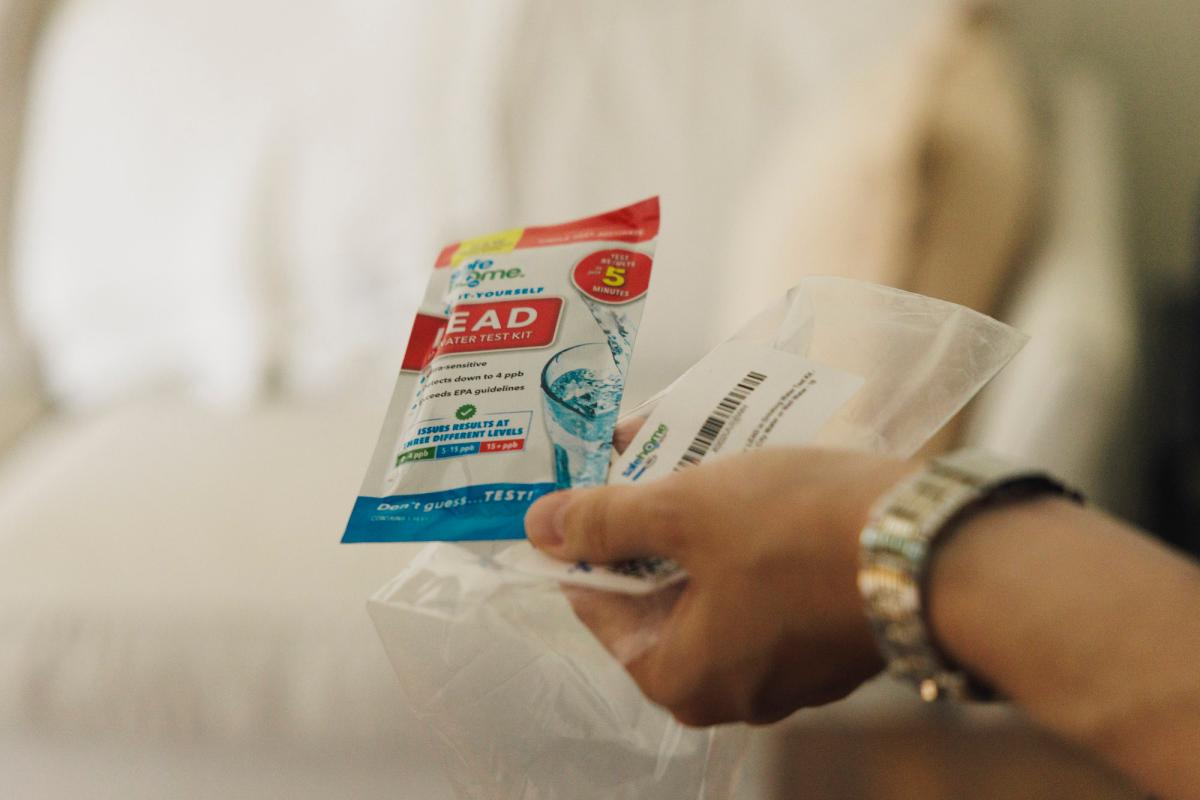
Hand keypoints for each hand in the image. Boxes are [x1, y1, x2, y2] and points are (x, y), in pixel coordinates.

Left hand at [524, 446, 913, 725]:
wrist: (933, 545)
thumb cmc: (795, 533)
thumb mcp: (683, 510)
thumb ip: (605, 520)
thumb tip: (540, 528)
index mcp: (679, 678)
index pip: (599, 606)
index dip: (585, 540)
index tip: (585, 487)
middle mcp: (730, 691)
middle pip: (658, 596)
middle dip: (645, 522)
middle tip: (640, 457)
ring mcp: (785, 669)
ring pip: (714, 586)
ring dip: (697, 523)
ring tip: (691, 454)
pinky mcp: (828, 638)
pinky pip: (763, 587)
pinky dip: (746, 539)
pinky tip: (748, 482)